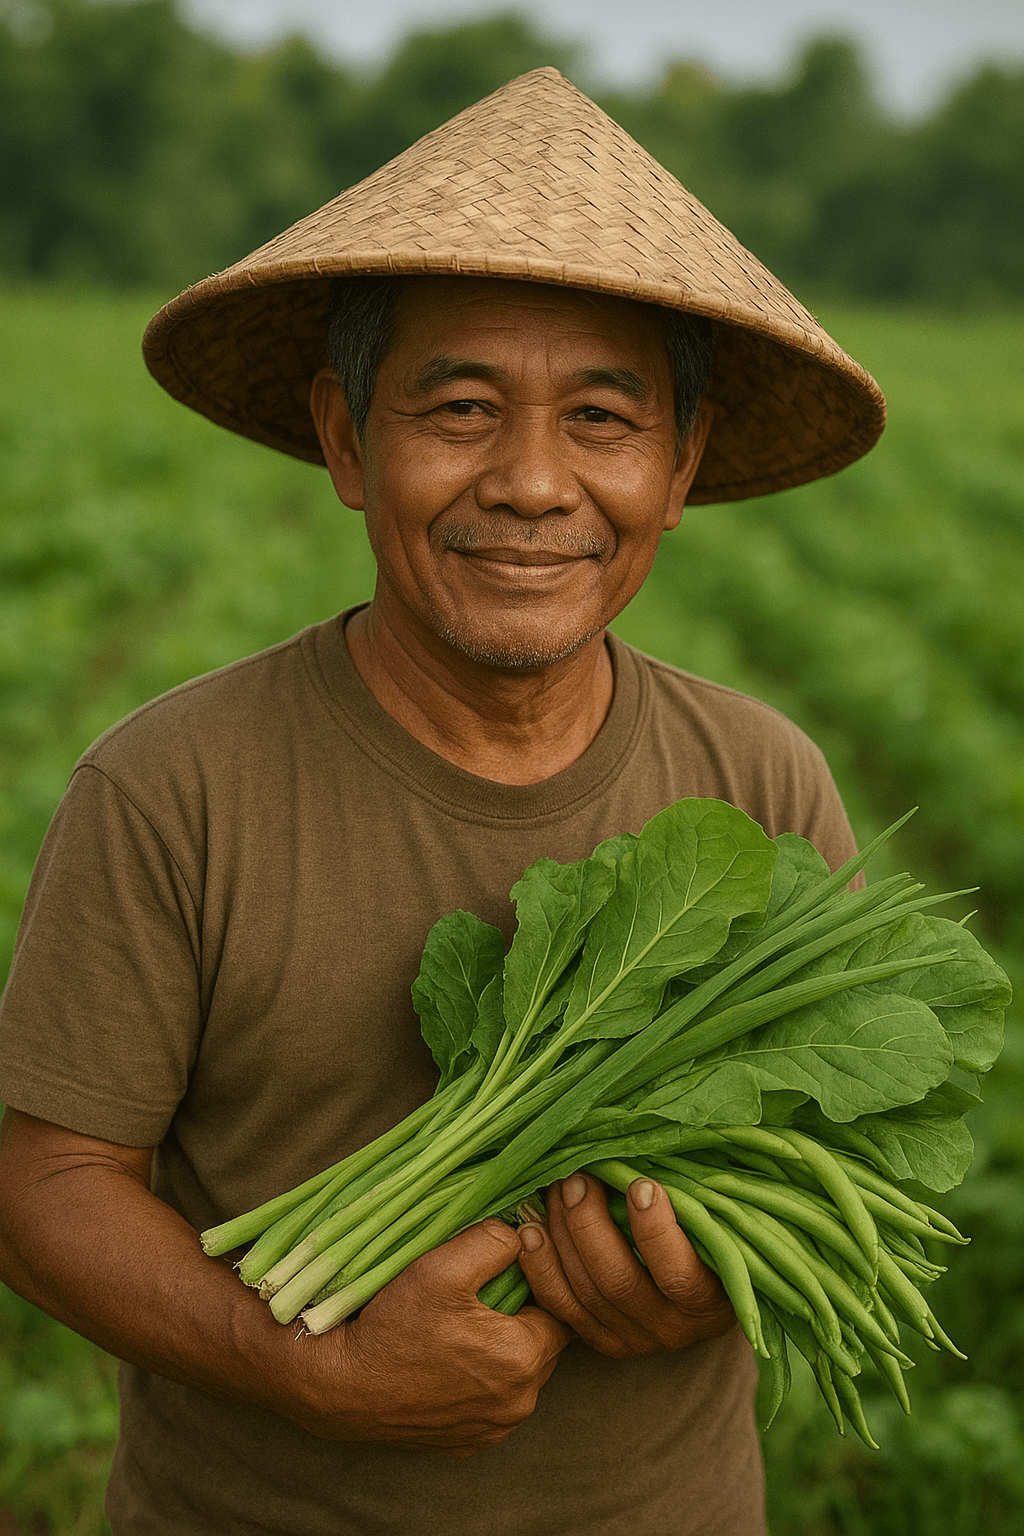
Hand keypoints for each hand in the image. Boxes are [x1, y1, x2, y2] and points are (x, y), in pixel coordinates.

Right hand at [294, 1218, 570, 1456]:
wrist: (341, 1385)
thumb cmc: (393, 1323)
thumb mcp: (443, 1266)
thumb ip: (495, 1242)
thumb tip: (523, 1236)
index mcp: (523, 1357)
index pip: (559, 1311)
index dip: (538, 1287)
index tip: (511, 1274)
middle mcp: (519, 1404)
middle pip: (542, 1346)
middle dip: (523, 1320)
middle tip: (486, 1298)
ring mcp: (492, 1430)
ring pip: (520, 1379)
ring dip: (503, 1354)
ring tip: (465, 1329)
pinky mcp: (467, 1445)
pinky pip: (492, 1406)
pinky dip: (481, 1385)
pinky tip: (451, 1363)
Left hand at [516, 1173, 734, 1358]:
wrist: (702, 1294)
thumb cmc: (711, 1243)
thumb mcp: (716, 1228)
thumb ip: (693, 1202)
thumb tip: (654, 1148)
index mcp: (707, 1303)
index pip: (678, 1273)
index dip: (655, 1230)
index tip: (642, 1185)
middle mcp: (669, 1328)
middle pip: (619, 1281)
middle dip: (591, 1225)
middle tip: (578, 1179)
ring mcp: (631, 1338)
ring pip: (587, 1291)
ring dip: (563, 1237)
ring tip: (553, 1192)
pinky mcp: (600, 1338)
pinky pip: (563, 1308)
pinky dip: (542, 1268)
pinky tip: (531, 1232)